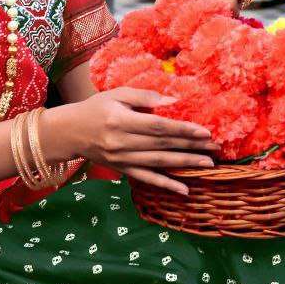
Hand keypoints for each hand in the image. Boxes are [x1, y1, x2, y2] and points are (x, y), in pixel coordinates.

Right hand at [42, 87, 218, 196]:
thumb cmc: (95, 108)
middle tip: (215, 147)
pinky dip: (166, 184)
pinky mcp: (122, 170)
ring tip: (208, 164)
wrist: (69, 132)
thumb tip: (173, 102)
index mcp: (120, 121)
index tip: (204, 130)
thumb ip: (144, 97)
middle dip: (191, 146)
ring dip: (185, 164)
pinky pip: (146, 179)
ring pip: (158, 163)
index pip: (157, 126)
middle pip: (162, 146)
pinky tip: (184, 189)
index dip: (182, 129)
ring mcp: (122, 159)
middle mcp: (121, 143)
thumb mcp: (116, 94)